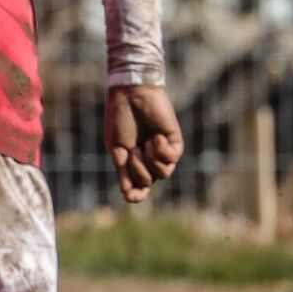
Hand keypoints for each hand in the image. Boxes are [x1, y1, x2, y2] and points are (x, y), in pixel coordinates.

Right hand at [105, 84, 183, 202]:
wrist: (131, 96)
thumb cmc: (120, 119)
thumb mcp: (117, 148)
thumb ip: (123, 170)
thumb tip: (127, 193)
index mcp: (134, 162)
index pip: (139, 187)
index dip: (136, 195)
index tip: (130, 195)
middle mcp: (150, 159)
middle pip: (148, 182)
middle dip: (137, 169)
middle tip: (133, 150)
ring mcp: (163, 151)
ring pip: (162, 174)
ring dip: (149, 161)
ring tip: (145, 143)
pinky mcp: (175, 142)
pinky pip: (171, 159)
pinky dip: (161, 150)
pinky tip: (156, 136)